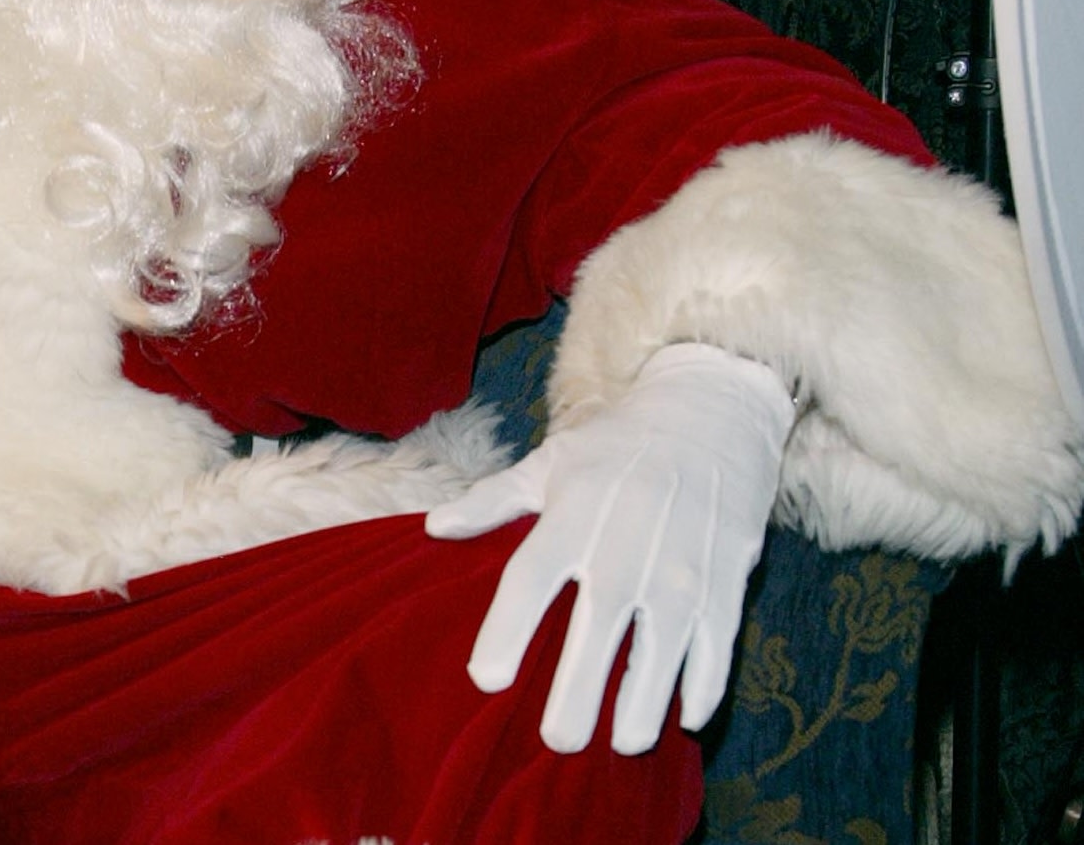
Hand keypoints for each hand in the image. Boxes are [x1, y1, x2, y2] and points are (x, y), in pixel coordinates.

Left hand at [424, 342, 794, 754]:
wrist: (710, 416)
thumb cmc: (617, 446)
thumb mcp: (550, 462)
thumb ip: (492, 501)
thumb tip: (434, 526)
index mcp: (572, 516)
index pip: (530, 580)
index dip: (506, 631)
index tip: (486, 680)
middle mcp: (625, 547)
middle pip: (597, 631)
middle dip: (578, 693)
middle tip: (558, 739)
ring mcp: (681, 568)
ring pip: (662, 652)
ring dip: (642, 705)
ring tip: (622, 742)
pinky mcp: (726, 581)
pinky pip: (717, 647)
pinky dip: (703, 688)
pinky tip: (683, 717)